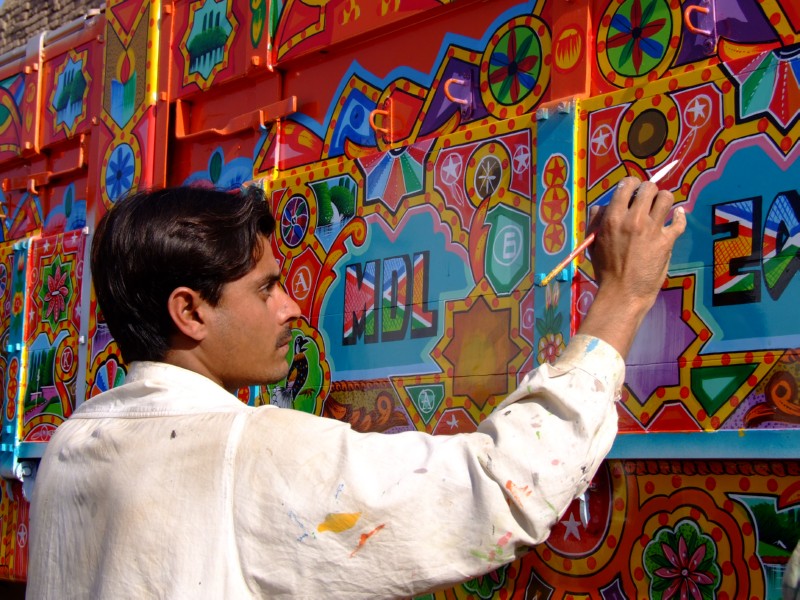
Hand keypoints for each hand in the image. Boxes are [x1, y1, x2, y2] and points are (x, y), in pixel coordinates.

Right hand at [578, 177, 685, 357]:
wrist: (623, 293)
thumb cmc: (605, 269)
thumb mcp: (593, 243)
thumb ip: (596, 220)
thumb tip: (603, 205)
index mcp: (613, 217)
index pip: (626, 185)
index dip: (632, 184)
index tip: (634, 190)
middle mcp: (634, 219)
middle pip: (649, 188)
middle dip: (649, 191)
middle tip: (647, 200)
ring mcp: (652, 229)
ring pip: (667, 198)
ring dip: (664, 200)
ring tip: (661, 208)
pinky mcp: (667, 241)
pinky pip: (679, 221)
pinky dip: (679, 216)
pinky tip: (677, 216)